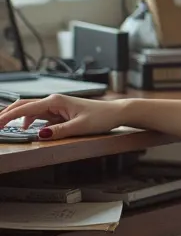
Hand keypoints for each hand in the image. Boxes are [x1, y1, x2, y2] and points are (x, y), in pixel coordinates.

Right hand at [0, 94, 125, 139]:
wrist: (115, 112)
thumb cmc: (101, 116)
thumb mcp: (79, 126)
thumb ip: (58, 131)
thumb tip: (40, 133)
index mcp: (55, 101)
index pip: (26, 108)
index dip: (9, 116)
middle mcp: (53, 101)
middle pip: (24, 106)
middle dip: (8, 114)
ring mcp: (57, 106)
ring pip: (31, 110)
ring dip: (18, 117)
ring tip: (5, 125)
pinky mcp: (61, 112)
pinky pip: (41, 115)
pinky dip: (31, 120)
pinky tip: (28, 128)